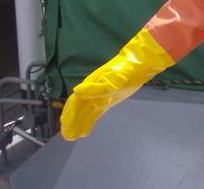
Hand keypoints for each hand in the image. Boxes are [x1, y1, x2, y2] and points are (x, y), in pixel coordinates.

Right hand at [60, 30, 174, 139]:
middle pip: (78, 109)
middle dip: (71, 122)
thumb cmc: (125, 71)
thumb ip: (96, 87)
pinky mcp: (107, 100)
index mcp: (90, 85)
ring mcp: (99, 96)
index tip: (65, 126)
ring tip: (72, 137)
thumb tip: (76, 91)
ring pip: (85, 112)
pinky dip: (89, 122)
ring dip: (78, 123)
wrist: (137, 65)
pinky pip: (95, 113)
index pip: (76, 102)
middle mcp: (91, 91)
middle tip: (67, 136)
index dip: (70, 115)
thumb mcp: (112, 80)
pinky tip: (86, 131)